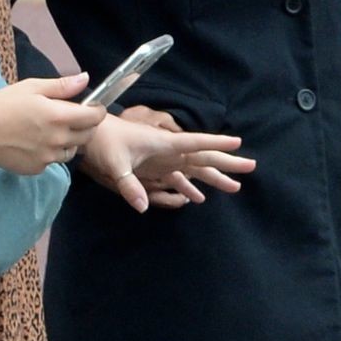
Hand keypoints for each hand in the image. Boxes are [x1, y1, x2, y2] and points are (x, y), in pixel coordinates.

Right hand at [0, 74, 104, 174]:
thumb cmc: (3, 105)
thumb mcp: (33, 87)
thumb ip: (62, 86)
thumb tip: (86, 79)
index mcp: (59, 117)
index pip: (94, 118)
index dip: (97, 111)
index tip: (92, 107)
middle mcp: (59, 139)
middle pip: (87, 136)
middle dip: (85, 126)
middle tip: (71, 118)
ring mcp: (49, 156)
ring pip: (71, 151)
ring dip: (69, 141)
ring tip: (51, 131)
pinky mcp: (38, 168)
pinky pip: (53, 161)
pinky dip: (50, 153)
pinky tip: (35, 143)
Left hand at [81, 104, 255, 212]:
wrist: (89, 133)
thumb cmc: (104, 142)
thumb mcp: (115, 164)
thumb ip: (129, 184)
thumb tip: (143, 207)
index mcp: (163, 144)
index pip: (196, 143)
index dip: (216, 144)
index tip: (238, 143)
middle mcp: (168, 150)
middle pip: (203, 157)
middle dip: (227, 162)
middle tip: (251, 166)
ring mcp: (162, 158)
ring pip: (194, 168)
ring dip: (214, 177)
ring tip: (235, 186)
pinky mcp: (154, 166)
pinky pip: (177, 177)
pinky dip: (189, 187)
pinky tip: (198, 199)